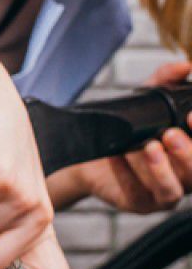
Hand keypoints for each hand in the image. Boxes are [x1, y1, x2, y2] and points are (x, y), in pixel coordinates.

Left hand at [72, 61, 191, 212]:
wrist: (88, 156)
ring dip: (162, 168)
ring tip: (149, 146)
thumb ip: (166, 81)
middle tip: (171, 133)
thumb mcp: (145, 101)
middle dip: (189, 152)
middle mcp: (185, 176)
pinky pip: (139, 193)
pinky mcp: (139, 203)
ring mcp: (163, 193)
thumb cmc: (128, 130)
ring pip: (173, 189)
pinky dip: (129, 174)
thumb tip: (185, 65)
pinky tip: (120, 156)